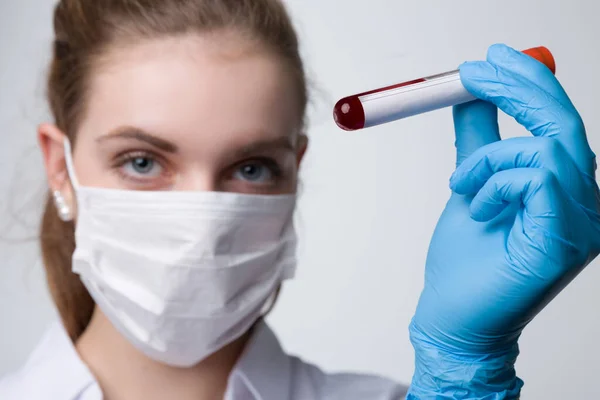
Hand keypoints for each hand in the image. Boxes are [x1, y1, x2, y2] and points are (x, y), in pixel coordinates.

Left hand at [407, 44, 599, 398]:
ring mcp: (582, 223)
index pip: (558, 121)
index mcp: (563, 188)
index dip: (527, 82)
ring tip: (460, 187)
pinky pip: (534, 179)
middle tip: (470, 72)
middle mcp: (584, 202)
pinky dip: (494, 184)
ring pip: (543, 148)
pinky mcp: (565, 240)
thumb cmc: (464, 260)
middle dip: (514, 87)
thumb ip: (478, 141)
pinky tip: (476, 211)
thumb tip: (471, 94)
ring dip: (488, 159)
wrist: (453, 315)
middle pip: (562, 122)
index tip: (486, 60)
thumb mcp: (470, 185)